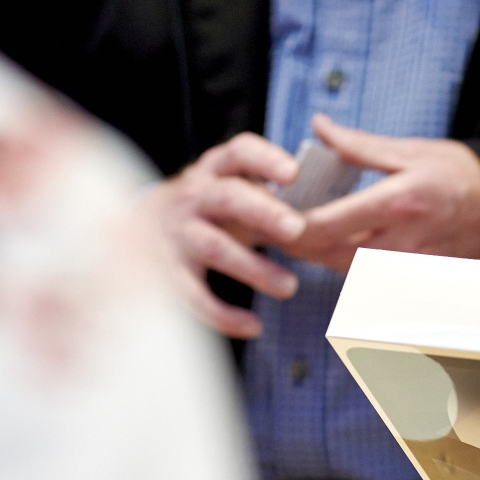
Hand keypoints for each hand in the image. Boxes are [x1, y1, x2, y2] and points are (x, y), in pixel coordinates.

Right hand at [138, 133, 307, 337]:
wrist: (147, 227)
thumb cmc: (217, 210)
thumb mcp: (238, 190)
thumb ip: (274, 196)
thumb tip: (332, 215)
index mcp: (216, 169)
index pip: (239, 153)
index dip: (265, 161)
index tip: (294, 173)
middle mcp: (194, 196)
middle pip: (227, 198)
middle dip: (263, 213)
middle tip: (297, 230)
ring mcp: (180, 234)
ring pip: (214, 248)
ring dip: (253, 268)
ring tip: (289, 287)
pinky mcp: (171, 272)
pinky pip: (194, 295)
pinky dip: (223, 315)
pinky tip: (254, 327)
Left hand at [283, 114, 479, 271]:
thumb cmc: (464, 177)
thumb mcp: (412, 151)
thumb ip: (360, 145)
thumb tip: (319, 127)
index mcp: (396, 203)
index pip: (325, 225)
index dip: (290, 226)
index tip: (273, 216)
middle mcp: (401, 243)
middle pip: (329, 256)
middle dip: (299, 245)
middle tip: (280, 228)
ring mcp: (410, 270)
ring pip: (346, 274)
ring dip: (322, 257)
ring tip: (307, 236)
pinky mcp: (418, 285)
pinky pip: (372, 284)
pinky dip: (351, 270)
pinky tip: (343, 252)